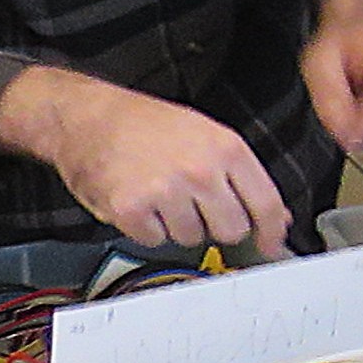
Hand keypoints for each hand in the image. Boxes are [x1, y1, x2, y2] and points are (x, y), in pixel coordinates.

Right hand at [0, 67, 293, 257]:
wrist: (88, 117)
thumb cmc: (145, 124)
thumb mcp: (207, 134)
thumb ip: (242, 174)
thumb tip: (274, 213)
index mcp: (226, 149)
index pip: (266, 203)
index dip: (272, 232)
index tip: (271, 245)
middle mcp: (200, 171)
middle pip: (232, 229)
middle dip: (218, 224)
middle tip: (197, 204)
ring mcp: (166, 191)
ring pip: (192, 237)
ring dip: (178, 224)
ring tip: (162, 193)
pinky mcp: (132, 210)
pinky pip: (155, 240)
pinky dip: (147, 228)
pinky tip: (141, 201)